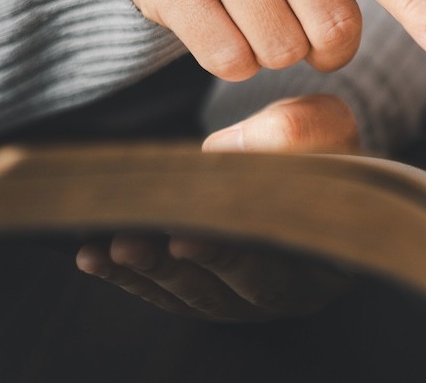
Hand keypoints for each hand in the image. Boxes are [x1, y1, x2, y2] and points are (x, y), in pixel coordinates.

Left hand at [75, 94, 359, 320]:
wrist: (303, 163)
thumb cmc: (318, 146)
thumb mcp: (323, 125)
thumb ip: (293, 132)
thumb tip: (223, 149)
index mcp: (332, 255)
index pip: (288, 260)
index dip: (239, 254)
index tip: (193, 236)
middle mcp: (291, 289)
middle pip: (242, 286)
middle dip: (191, 265)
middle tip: (151, 241)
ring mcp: (245, 299)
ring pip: (198, 295)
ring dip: (154, 271)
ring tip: (116, 244)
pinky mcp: (206, 296)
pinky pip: (166, 294)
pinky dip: (128, 277)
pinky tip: (93, 256)